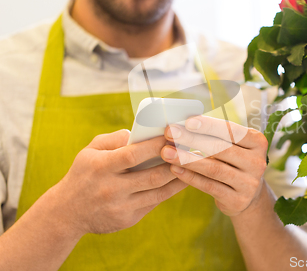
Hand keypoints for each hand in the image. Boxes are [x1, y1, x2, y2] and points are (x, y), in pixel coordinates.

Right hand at [52, 129, 187, 235]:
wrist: (67, 212)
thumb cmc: (84, 173)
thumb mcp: (90, 151)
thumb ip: (113, 139)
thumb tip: (138, 132)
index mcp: (101, 167)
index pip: (132, 154)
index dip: (155, 145)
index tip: (173, 134)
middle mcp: (111, 189)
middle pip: (152, 176)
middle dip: (175, 162)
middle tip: (191, 149)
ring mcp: (121, 207)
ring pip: (158, 192)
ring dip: (179, 177)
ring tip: (194, 164)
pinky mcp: (128, 219)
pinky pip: (155, 202)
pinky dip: (170, 190)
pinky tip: (182, 179)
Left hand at [161, 116, 267, 216]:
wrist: (247, 196)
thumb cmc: (233, 162)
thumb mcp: (233, 146)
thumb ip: (216, 135)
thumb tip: (183, 123)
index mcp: (258, 142)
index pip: (232, 131)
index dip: (210, 126)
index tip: (187, 121)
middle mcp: (258, 162)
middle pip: (221, 148)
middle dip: (192, 139)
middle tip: (170, 133)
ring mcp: (249, 183)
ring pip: (214, 168)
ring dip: (187, 159)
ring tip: (166, 152)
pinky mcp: (237, 200)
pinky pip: (209, 186)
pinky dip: (190, 177)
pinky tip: (174, 169)